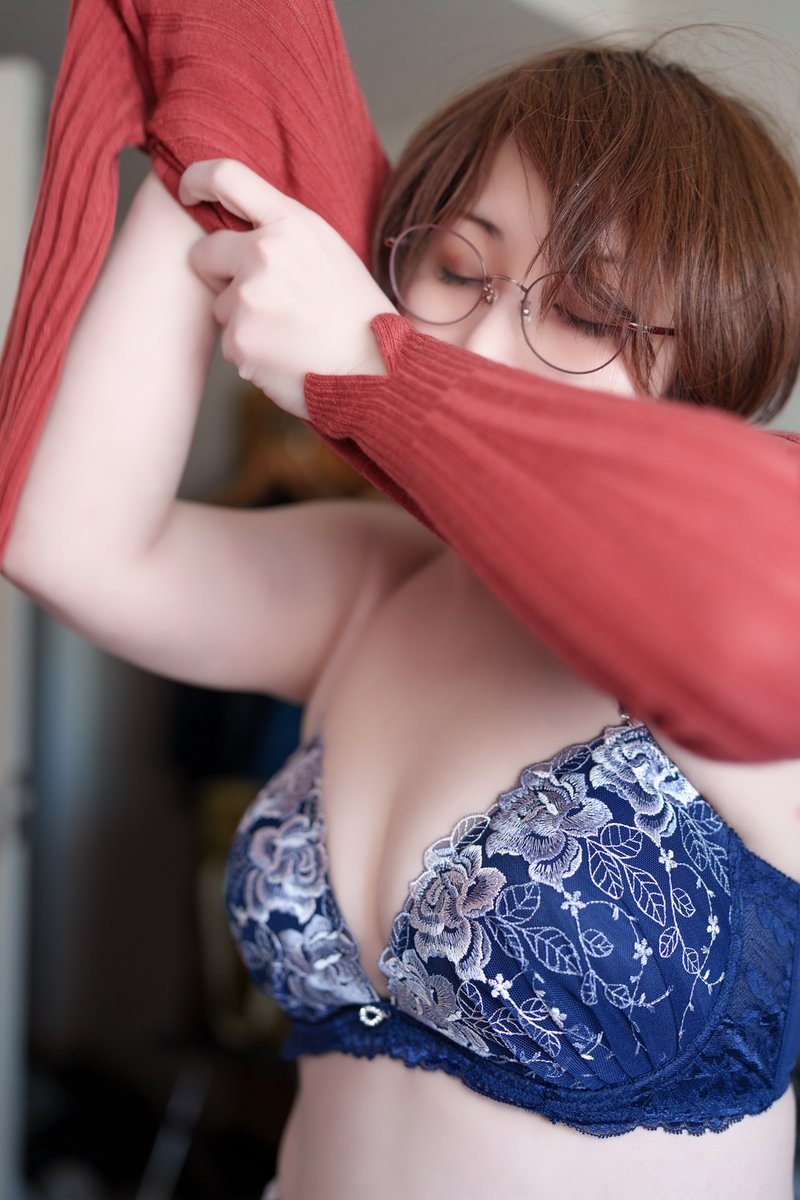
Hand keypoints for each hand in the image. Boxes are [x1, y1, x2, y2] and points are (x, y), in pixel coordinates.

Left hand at [179, 160, 396, 417]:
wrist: (374, 370)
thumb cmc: (355, 312)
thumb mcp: (329, 249)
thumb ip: (283, 229)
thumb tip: (237, 220)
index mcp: (291, 223)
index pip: (225, 177)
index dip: (196, 179)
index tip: (187, 192)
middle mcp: (263, 254)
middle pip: (205, 252)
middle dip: (221, 272)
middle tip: (263, 296)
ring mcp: (247, 299)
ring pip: (220, 304)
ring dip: (243, 318)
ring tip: (288, 332)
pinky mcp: (238, 341)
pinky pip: (230, 341)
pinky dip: (251, 351)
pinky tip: (286, 354)